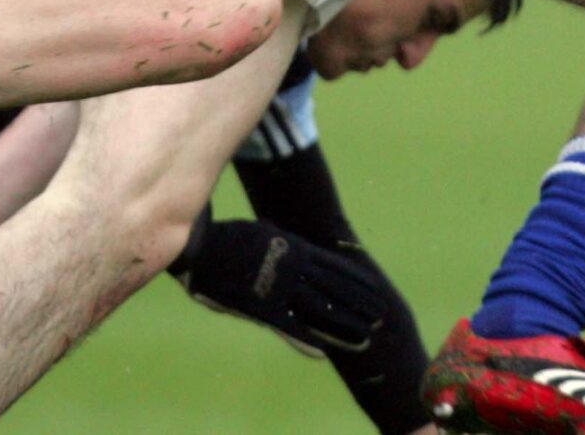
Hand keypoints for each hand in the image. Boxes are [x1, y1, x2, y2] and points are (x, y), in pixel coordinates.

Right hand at [175, 216, 396, 356]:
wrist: (203, 246)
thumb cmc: (231, 236)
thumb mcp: (263, 231)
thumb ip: (279, 238)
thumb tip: (286, 234)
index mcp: (296, 249)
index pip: (337, 267)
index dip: (358, 280)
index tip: (377, 290)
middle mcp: (294, 269)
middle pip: (335, 289)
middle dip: (359, 304)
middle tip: (381, 316)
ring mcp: (279, 289)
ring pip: (320, 309)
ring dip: (343, 324)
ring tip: (365, 337)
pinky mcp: (260, 307)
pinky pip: (288, 327)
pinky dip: (306, 341)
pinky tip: (323, 353)